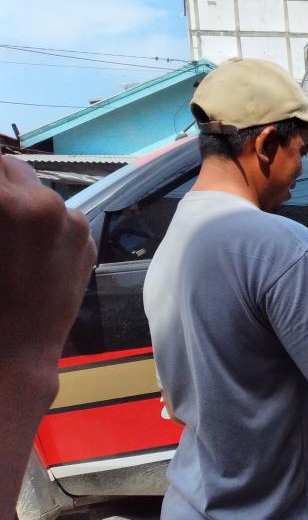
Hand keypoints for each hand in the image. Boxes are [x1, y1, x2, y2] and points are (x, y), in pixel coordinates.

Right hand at [0, 155, 94, 384]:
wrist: (14, 352)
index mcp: (6, 205)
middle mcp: (44, 204)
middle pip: (10, 167)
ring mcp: (72, 221)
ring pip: (37, 190)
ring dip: (18, 201)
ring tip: (8, 236)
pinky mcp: (87, 240)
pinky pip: (60, 216)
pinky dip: (43, 224)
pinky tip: (28, 252)